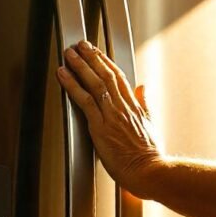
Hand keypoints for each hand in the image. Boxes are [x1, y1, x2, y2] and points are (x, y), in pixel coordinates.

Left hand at [56, 40, 159, 192]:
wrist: (150, 171)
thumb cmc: (150, 155)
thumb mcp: (152, 124)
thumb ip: (145, 104)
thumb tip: (144, 88)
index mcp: (135, 107)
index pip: (120, 78)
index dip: (107, 63)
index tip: (99, 54)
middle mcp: (123, 107)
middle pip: (106, 75)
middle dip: (92, 58)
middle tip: (81, 45)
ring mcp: (112, 115)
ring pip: (95, 83)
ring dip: (81, 66)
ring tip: (70, 54)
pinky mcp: (101, 127)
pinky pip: (84, 100)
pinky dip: (72, 85)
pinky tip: (63, 75)